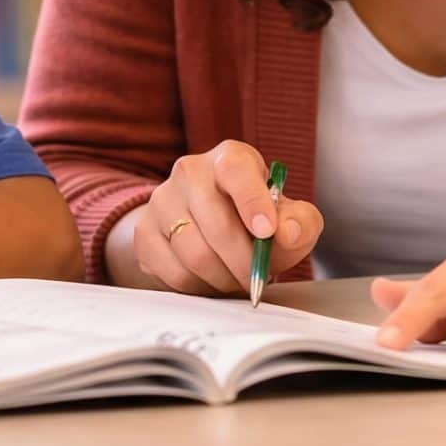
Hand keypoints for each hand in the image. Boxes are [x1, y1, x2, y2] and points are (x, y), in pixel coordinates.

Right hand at [112, 140, 322, 294]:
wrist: (210, 227)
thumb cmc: (256, 220)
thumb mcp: (289, 217)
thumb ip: (301, 222)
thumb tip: (286, 232)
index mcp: (230, 158)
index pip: (236, 170)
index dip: (252, 202)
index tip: (267, 233)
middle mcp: (190, 171)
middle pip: (217, 225)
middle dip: (244, 262)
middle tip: (257, 278)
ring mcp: (161, 201)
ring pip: (194, 254)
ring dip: (223, 279)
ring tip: (235, 280)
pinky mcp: (144, 232)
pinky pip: (173, 272)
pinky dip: (199, 287)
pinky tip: (211, 280)